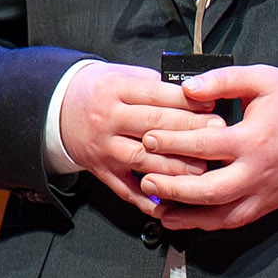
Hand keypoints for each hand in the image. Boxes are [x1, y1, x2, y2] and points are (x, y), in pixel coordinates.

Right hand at [58, 61, 225, 217]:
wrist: (60, 109)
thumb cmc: (100, 91)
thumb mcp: (123, 75)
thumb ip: (155, 85)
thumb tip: (196, 95)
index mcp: (116, 90)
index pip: (156, 95)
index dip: (186, 103)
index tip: (211, 109)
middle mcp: (108, 119)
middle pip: (153, 126)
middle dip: (188, 133)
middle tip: (217, 138)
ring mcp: (104, 147)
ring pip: (142, 159)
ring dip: (174, 167)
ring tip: (201, 171)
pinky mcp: (102, 171)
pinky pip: (125, 188)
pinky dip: (147, 198)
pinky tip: (168, 202)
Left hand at [139, 65, 277, 230]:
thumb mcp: (261, 79)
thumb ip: (222, 81)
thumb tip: (187, 89)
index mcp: (253, 139)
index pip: (204, 146)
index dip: (172, 142)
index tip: (149, 137)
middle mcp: (257, 171)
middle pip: (208, 190)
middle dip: (173, 187)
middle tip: (146, 178)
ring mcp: (263, 192)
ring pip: (220, 215)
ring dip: (186, 215)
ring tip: (158, 208)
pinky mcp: (267, 204)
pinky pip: (233, 221)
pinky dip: (207, 223)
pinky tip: (185, 219)